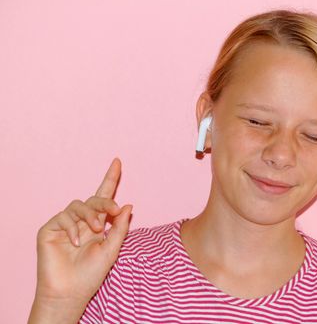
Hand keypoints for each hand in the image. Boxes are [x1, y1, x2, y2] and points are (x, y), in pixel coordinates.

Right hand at [29, 158, 132, 322]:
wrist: (70, 292)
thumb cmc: (91, 274)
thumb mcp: (112, 249)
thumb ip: (120, 227)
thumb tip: (128, 205)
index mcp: (97, 224)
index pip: (104, 197)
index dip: (110, 178)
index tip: (118, 161)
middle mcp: (81, 221)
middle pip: (94, 199)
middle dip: (105, 201)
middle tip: (114, 210)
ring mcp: (65, 224)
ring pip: (78, 204)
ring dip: (90, 215)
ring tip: (95, 230)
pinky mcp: (50, 229)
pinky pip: (63, 217)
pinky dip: (72, 227)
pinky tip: (75, 242)